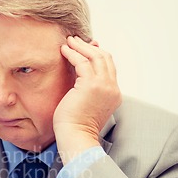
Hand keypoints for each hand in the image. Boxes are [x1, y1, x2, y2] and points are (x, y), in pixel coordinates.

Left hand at [54, 36, 121, 163]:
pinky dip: (72, 53)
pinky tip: (64, 50)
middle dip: (89, 46)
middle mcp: (112, 88)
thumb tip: (79, 77)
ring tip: (68, 41)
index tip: (87, 47)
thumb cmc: (76, 126)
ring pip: (95, 56)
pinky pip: (82, 62)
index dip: (98, 54)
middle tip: (75, 40)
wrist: (76, 137)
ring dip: (81, 46)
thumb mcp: (86, 104)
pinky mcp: (91, 85)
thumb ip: (87, 90)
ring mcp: (103, 86)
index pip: (109, 67)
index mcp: (113, 94)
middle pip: (104, 58)